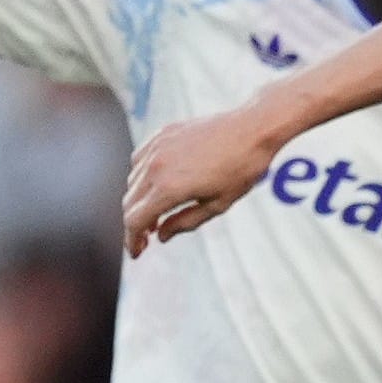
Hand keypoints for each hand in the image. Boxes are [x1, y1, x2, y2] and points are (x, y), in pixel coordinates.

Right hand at [123, 107, 285, 255]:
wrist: (252, 129)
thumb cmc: (241, 168)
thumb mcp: (217, 205)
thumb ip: (185, 223)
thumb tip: (162, 235)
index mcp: (168, 188)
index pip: (134, 220)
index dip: (131, 240)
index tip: (136, 252)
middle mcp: (155, 167)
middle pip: (129, 203)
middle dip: (135, 224)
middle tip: (146, 239)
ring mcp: (156, 147)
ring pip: (132, 182)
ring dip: (138, 201)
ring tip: (156, 214)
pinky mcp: (161, 134)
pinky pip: (139, 160)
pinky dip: (141, 177)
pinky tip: (157, 185)